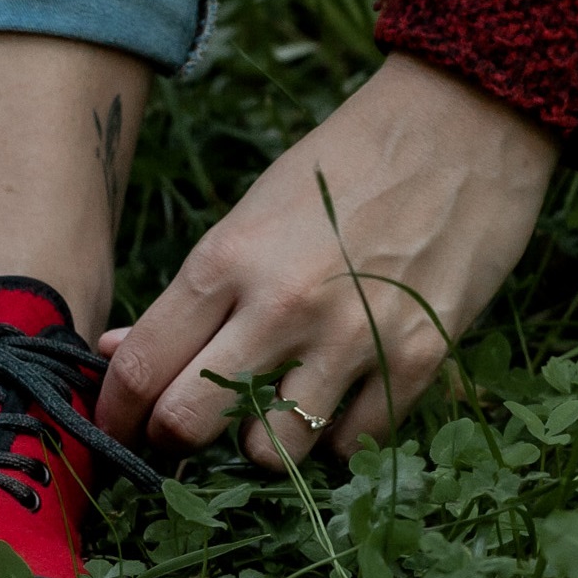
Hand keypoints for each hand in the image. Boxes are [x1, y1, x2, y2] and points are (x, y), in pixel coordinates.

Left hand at [96, 53, 557, 467]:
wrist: (461, 125)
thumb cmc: (342, 166)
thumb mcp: (250, 212)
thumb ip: (191, 292)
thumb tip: (119, 348)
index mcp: (226, 260)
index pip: (140, 366)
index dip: (115, 412)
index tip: (115, 427)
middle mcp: (281, 306)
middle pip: (188, 422)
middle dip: (173, 438)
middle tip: (184, 432)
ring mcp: (351, 338)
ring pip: (271, 452)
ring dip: (262, 443)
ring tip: (273, 412)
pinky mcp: (416, 359)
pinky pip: (352, 445)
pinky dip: (336, 436)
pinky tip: (338, 401)